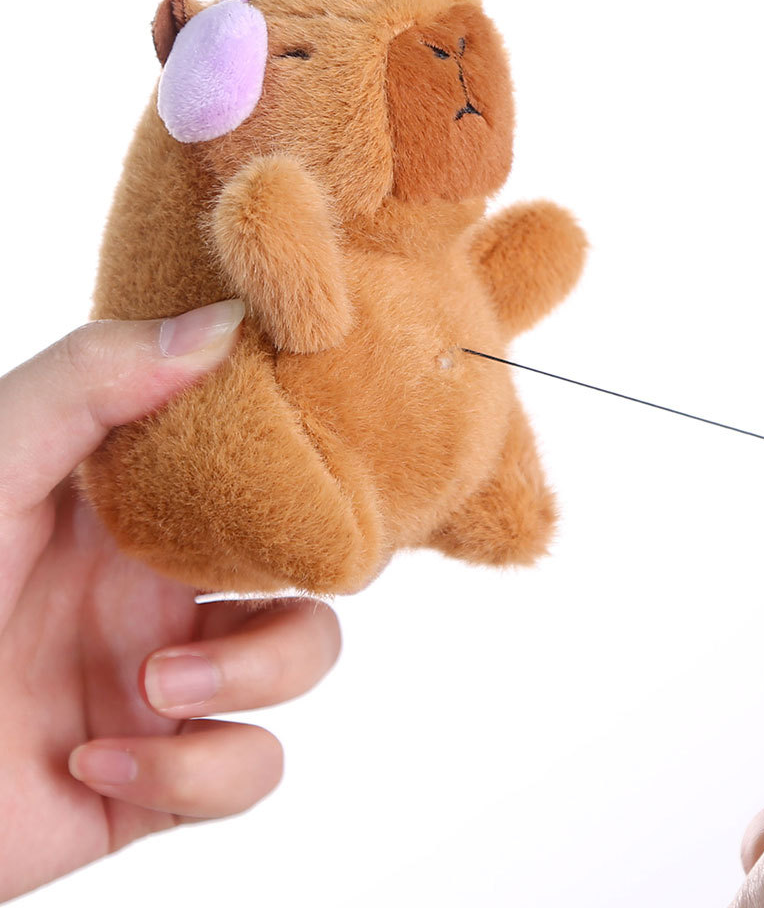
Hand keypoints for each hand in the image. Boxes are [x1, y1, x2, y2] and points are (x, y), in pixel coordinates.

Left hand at [0, 302, 341, 901]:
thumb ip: (94, 380)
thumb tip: (225, 323)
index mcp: (135, 511)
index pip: (258, 471)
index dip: (307, 460)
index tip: (331, 448)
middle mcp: (161, 590)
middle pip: (306, 567)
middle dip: (299, 582)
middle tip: (238, 588)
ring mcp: (166, 683)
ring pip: (300, 665)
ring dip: (252, 679)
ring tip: (153, 686)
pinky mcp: (159, 777)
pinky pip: (247, 772)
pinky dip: (190, 772)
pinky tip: (96, 759)